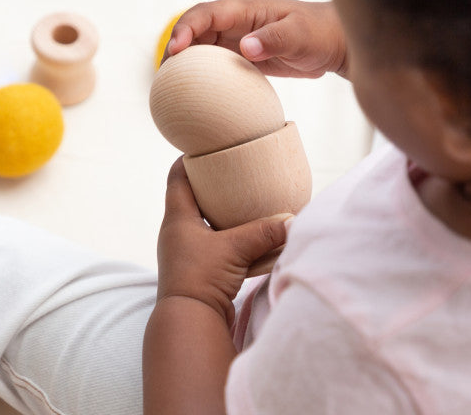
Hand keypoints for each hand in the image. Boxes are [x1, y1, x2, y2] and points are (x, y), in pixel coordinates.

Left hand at [157, 158, 291, 325]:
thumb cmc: (201, 279)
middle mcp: (178, 233)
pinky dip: (232, 239)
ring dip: (222, 213)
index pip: (176, 178)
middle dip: (211, 185)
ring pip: (206, 223)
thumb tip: (293, 221)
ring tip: (245, 202)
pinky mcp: (201, 270)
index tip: (204, 147)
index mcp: (177, 219)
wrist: (190, 322)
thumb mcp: (235, 249)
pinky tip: (251, 238)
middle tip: (233, 172)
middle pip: (191, 198)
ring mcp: (188, 252)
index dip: (188, 160)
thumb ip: (265, 232)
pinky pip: (217, 246)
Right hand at [164, 0, 347, 77]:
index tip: (175, 50)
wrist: (334, 44)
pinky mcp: (244, 59)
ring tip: (171, 87)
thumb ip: (274, 39)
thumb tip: (245, 48)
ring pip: (202, 49)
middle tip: (164, 75)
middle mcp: (236, 24)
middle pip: (195, 31)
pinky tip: (196, 96)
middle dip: (175, 48)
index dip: (186, 28)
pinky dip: (203, 77)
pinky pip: (216, 66)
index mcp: (245, 11)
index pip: (206, 14)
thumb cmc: (319, 32)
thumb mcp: (300, 34)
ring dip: (185, 64)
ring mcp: (238, 41)